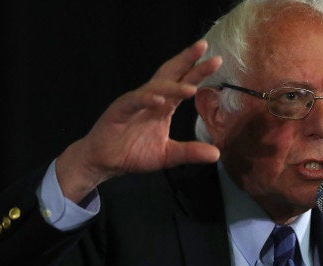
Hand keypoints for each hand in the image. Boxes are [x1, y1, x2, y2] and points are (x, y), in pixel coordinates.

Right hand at [56, 40, 221, 201]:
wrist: (105, 162)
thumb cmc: (133, 152)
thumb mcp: (168, 155)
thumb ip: (190, 152)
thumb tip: (216, 154)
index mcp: (163, 106)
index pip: (183, 82)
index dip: (197, 70)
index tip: (216, 60)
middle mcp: (151, 99)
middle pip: (170, 74)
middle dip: (186, 60)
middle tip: (203, 46)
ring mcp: (135, 103)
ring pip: (155, 88)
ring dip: (173, 87)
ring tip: (191, 88)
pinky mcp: (119, 111)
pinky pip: (134, 102)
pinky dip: (146, 100)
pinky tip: (159, 101)